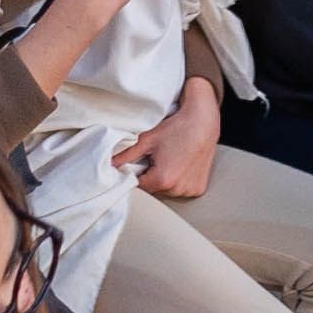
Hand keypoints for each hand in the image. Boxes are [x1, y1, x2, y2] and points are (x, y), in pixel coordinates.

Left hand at [122, 76, 222, 201]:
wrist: (203, 121)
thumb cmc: (176, 128)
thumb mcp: (147, 139)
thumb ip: (125, 155)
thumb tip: (109, 163)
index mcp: (162, 179)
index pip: (140, 186)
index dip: (137, 175)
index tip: (142, 163)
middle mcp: (178, 189)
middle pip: (154, 190)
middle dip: (151, 178)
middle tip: (157, 158)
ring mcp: (190, 190)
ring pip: (168, 191)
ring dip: (166, 181)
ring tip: (171, 160)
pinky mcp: (199, 188)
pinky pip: (182, 189)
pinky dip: (180, 181)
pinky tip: (182, 165)